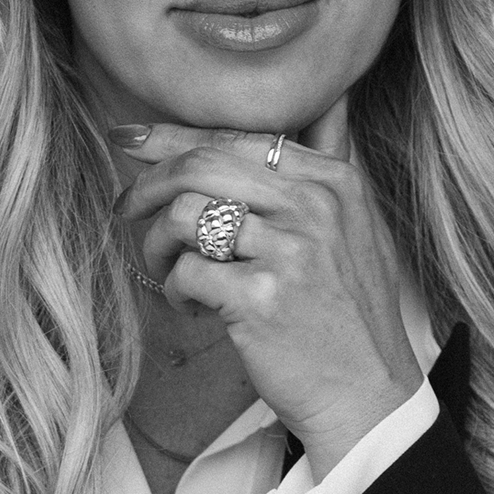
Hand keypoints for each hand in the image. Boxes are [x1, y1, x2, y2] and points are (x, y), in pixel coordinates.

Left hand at [110, 99, 424, 479]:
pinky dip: (175, 290)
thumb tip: (332, 98)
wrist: (367, 395)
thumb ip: (333, 165)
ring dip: (157, 244)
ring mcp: (290, 250)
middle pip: (203, 165)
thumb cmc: (351, 316)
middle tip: (126, 207)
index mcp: (336, 182)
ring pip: (185, 215)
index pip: (240, 138)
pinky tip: (190, 307)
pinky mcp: (261, 297)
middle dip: (149, 183)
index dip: (176, 137)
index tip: (132, 139)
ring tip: (165, 270)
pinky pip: (186, 271)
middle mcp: (316, 206)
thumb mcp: (359, 227)